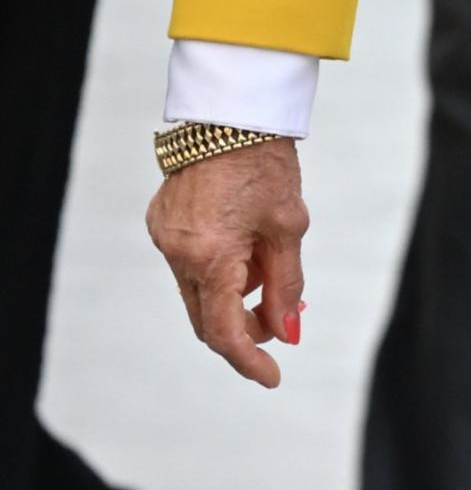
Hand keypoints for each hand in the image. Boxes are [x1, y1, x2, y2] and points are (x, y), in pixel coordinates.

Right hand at [147, 139, 308, 388]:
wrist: (233, 112)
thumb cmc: (265, 164)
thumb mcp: (289, 229)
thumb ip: (287, 285)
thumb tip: (287, 330)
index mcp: (210, 256)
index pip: (223, 332)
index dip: (248, 360)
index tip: (272, 377)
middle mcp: (178, 251)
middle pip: (207, 317)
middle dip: (245, 327)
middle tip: (283, 321)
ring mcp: (164, 236)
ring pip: (198, 290)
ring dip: (235, 294)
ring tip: (271, 264)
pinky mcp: (162, 221)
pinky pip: (189, 263)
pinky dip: (220, 269)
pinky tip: (247, 245)